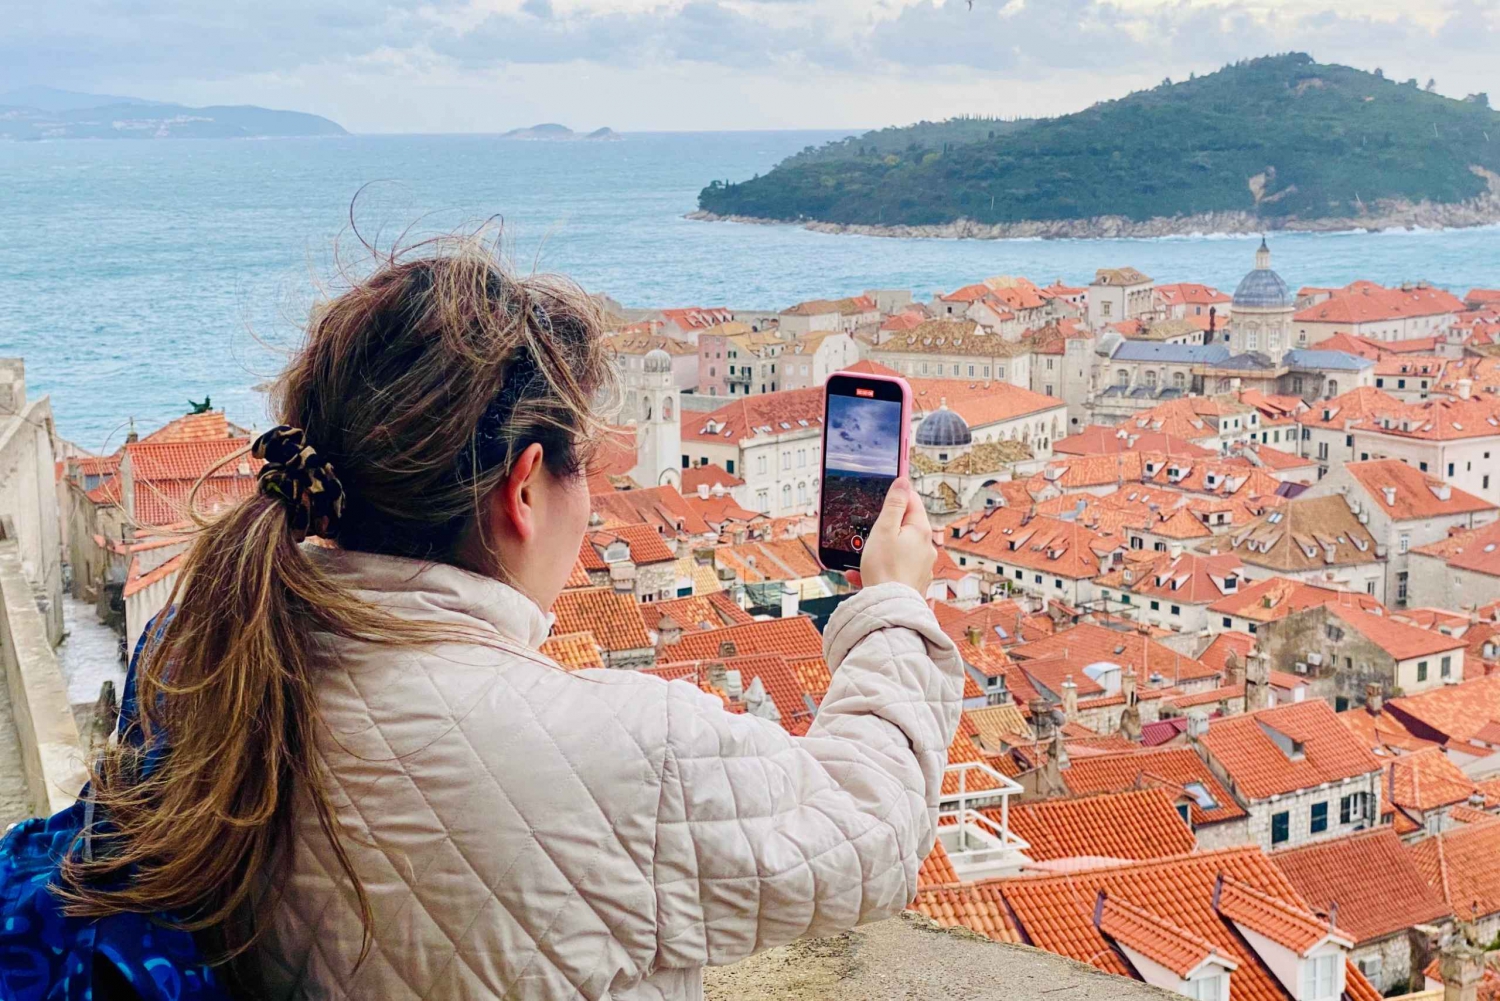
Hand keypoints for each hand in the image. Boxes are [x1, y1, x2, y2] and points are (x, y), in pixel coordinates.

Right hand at [844, 477, 935, 593]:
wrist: (888, 608)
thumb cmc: (885, 570)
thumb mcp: (884, 529)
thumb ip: (894, 504)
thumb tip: (903, 482)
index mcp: (921, 531)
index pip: (913, 501)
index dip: (898, 494)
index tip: (887, 490)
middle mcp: (926, 547)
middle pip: (904, 525)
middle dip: (884, 527)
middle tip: (869, 532)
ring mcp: (921, 566)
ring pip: (897, 549)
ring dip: (878, 550)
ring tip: (861, 559)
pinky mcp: (913, 581)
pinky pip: (894, 568)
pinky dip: (879, 568)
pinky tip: (861, 575)